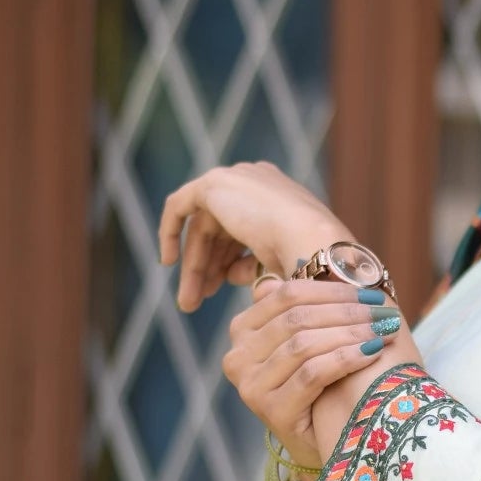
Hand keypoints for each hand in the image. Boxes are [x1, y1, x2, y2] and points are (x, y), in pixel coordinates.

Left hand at [158, 160, 347, 310]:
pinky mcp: (214, 184)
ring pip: (202, 226)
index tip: (225, 286)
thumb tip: (231, 275)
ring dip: (194, 265)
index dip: (230, 260)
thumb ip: (253, 265)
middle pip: (220, 228)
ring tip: (189, 301)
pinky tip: (168, 262)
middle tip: (197, 301)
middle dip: (208, 267)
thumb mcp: (281, 264)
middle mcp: (257, 182)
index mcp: (279, 196)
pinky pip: (180, 206)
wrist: (312, 242)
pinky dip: (170, 232)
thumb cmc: (309, 261)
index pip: (244, 228)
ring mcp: (235, 179)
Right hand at [221, 276, 402, 465]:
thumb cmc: (333, 386)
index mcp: (244, 331)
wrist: (338, 444)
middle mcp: (237, 356)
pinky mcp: (269, 410)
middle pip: (296, 317)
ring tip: (384, 330)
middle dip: (346, 311)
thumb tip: (308, 257)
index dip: (333, 289)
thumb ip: (311, 302)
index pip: (287, 294)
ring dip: (351, 332)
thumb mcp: (320, 339)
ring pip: (303, 343)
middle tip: (384, 310)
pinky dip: (347, 357)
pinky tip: (373, 352)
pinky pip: (312, 372)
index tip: (372, 290)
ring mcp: (249, 385)